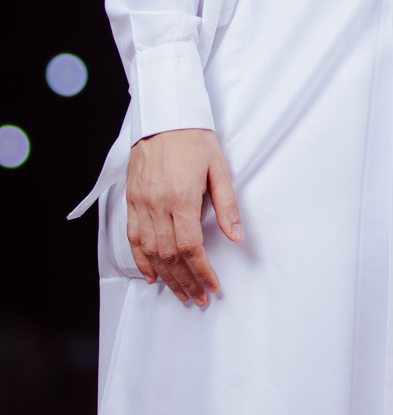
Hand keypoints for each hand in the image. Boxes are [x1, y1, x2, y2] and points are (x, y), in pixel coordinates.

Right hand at [126, 128, 243, 308]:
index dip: (201, 271)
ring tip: (180, 293)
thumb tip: (237, 236)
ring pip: (150, 251)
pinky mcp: (131, 200)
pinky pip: (133, 238)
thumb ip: (227, 205)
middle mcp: (157, 204)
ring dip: (166, 276)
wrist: (164, 117)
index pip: (190, 246)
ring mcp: (141, 204)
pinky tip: (152, 276)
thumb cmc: (194, 140)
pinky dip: (141, 260)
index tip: (212, 286)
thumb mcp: (220, 168)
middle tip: (199, 298)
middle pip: (170, 255)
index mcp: (181, 197)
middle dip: (186, 281)